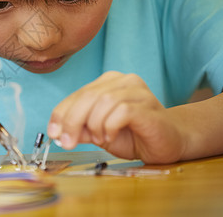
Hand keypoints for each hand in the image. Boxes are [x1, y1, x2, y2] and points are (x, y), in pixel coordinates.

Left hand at [48, 71, 185, 163]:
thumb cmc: (134, 134)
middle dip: (72, 121)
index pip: (77, 94)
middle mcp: (122, 81)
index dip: (61, 113)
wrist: (169, 142)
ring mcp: (136, 90)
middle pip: (87, 96)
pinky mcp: (146, 105)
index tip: (53, 133)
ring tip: (99, 139)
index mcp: (107, 83)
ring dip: (94, 125)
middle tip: (67, 142)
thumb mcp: (98, 132)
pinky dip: (109, 126)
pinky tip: (111, 136)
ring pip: (102, 101)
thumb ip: (80, 129)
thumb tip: (59, 132)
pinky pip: (120, 111)